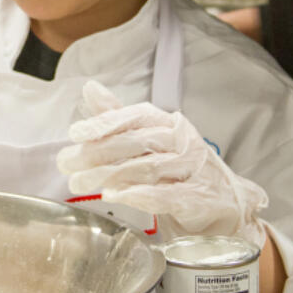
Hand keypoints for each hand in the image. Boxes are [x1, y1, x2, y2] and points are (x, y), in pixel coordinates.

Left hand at [57, 81, 267, 246]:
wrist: (225, 204)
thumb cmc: (179, 171)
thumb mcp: (147, 141)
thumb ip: (118, 118)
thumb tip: (90, 88)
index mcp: (167, 123)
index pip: (134, 116)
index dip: (104, 123)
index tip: (75, 134)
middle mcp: (181, 141)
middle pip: (135, 143)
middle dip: (96, 154)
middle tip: (66, 165)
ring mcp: (192, 168)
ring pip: (146, 168)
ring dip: (108, 176)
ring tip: (79, 184)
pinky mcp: (198, 197)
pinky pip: (166, 195)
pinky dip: (137, 195)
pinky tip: (114, 197)